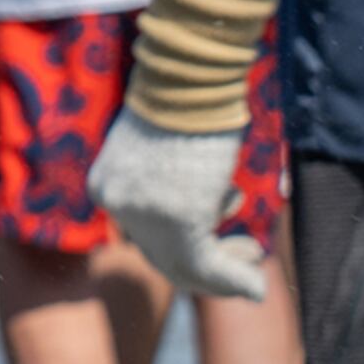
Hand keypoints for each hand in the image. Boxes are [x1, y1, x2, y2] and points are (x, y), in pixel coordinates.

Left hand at [91, 112, 267, 300]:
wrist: (189, 78)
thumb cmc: (181, 102)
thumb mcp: (159, 149)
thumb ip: (165, 183)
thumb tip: (197, 211)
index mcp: (105, 185)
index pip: (141, 236)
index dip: (181, 247)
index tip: (218, 237)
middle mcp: (117, 204)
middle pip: (161, 255)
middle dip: (206, 262)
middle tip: (246, 251)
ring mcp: (144, 215)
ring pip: (185, 265)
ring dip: (225, 269)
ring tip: (252, 251)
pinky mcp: (178, 220)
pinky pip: (207, 265)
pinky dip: (235, 279)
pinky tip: (258, 285)